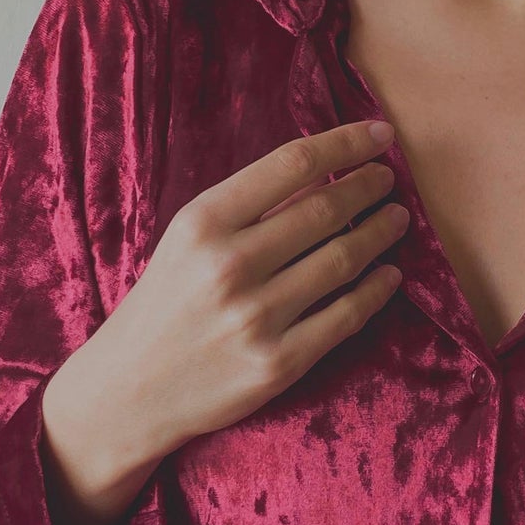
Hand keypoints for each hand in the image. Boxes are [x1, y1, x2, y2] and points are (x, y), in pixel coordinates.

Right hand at [39, 118, 408, 524]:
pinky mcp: (278, 363)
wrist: (129, 390)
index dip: (346, 143)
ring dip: (381, 233)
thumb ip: (245, 208)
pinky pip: (347, 316)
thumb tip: (325, 172)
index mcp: (202, 223)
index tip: (379, 134)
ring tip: (395, 218)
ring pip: (344, 259)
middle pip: (325, 208)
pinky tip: (390, 274)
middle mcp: (229, 266)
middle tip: (388, 178)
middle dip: (368, 186)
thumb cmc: (164, 304)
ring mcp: (256, 317)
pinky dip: (377, 289)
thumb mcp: (185, 241)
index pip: (292, 164)